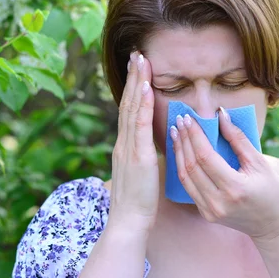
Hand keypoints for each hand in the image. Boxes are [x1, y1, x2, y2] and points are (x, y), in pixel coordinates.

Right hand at [109, 51, 159, 233]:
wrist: (128, 222)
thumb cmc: (137, 202)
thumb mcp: (141, 174)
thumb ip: (145, 157)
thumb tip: (154, 147)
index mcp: (126, 147)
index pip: (130, 111)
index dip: (134, 89)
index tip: (139, 70)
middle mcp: (124, 143)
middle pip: (129, 103)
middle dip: (133, 78)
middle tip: (137, 54)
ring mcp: (128, 148)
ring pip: (133, 108)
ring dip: (138, 83)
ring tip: (141, 61)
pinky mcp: (137, 156)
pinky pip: (140, 125)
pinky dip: (143, 104)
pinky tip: (148, 88)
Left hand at [169, 108, 278, 241]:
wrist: (273, 225)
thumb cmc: (272, 191)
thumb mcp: (260, 163)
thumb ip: (238, 139)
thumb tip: (221, 115)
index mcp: (234, 188)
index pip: (206, 157)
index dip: (195, 135)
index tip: (189, 118)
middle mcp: (218, 202)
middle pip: (192, 166)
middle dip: (184, 140)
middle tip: (180, 120)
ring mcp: (209, 210)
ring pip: (185, 177)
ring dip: (179, 153)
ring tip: (176, 133)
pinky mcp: (205, 214)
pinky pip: (189, 187)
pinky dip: (183, 167)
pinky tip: (182, 152)